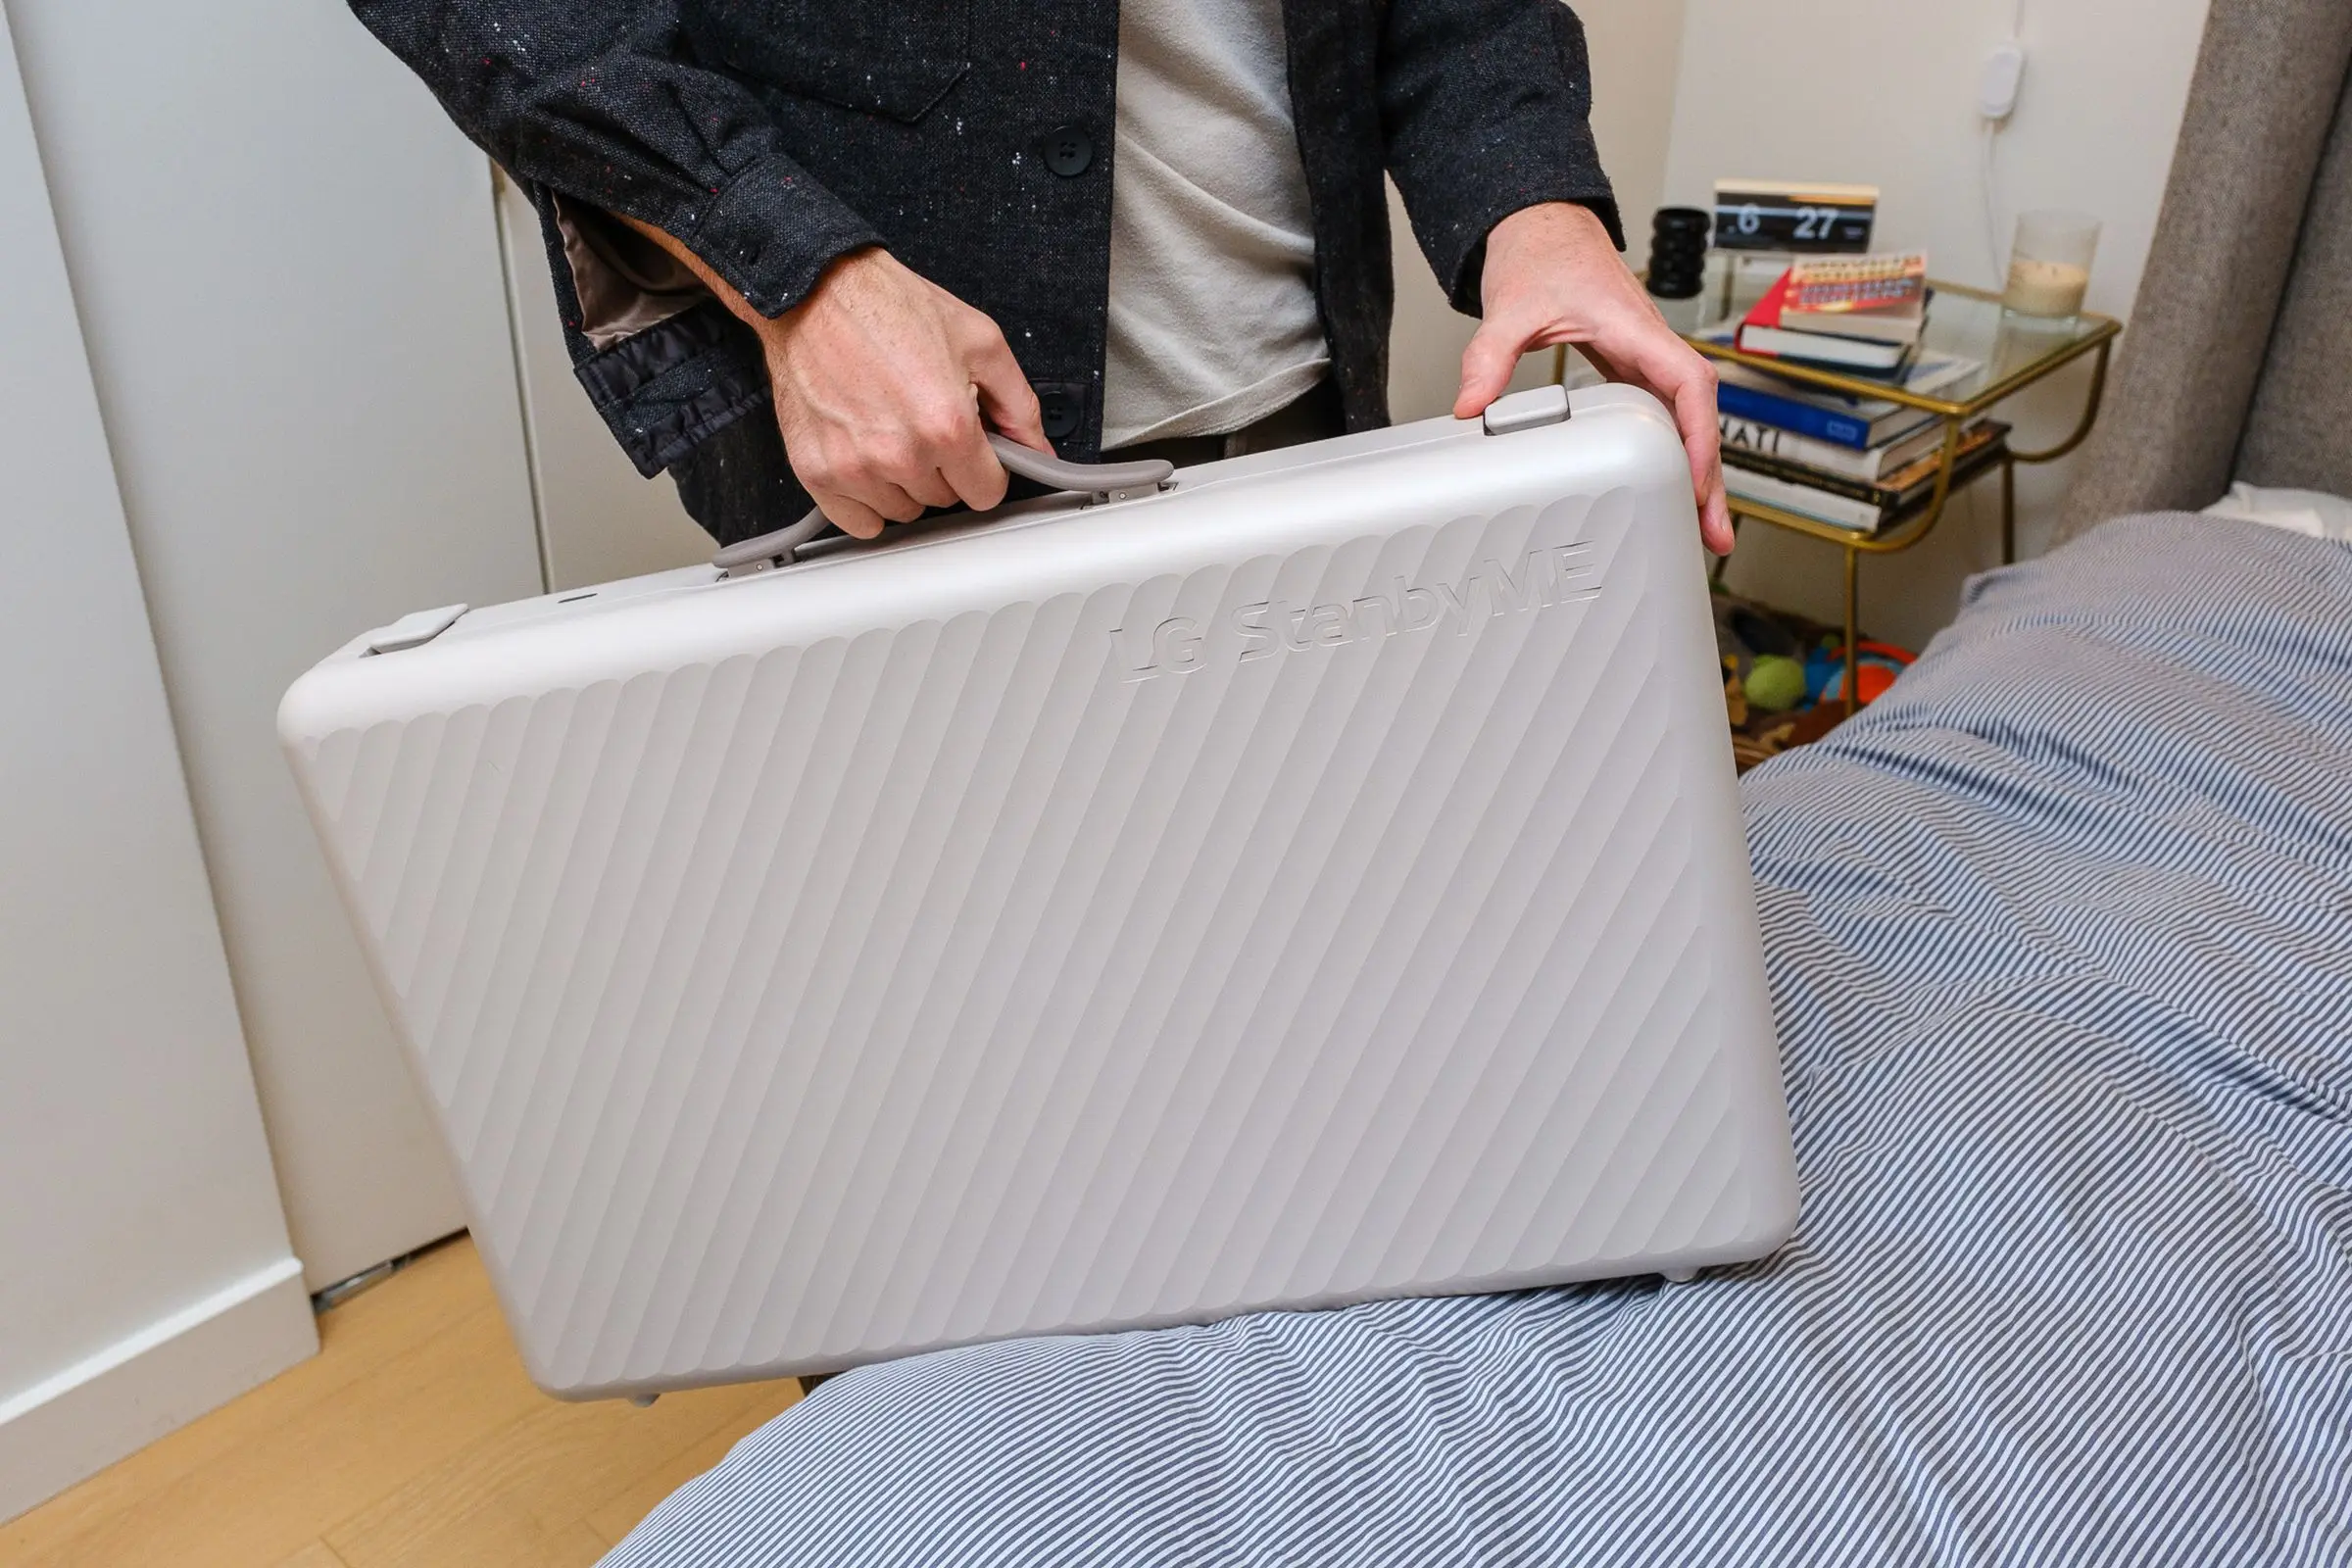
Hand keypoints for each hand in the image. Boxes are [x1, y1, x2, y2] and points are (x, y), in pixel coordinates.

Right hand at [618, 222, 1047, 537]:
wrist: (816, 292)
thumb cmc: (889, 308)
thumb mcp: (979, 341)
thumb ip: (1019, 405)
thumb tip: (1038, 449)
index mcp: (946, 424)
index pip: (986, 493)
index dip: (986, 469)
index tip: (973, 451)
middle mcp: (900, 454)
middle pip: (944, 500)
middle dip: (943, 467)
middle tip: (923, 421)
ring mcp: (854, 468)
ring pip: (903, 510)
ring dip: (903, 482)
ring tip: (891, 430)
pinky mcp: (816, 472)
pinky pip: (858, 521)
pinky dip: (866, 500)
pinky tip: (867, 459)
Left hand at [1456, 203, 1732, 554]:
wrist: (1541, 227)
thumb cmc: (1540, 255)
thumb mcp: (1510, 306)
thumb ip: (1489, 356)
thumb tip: (1470, 407)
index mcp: (1637, 329)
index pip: (1689, 383)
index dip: (1697, 435)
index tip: (1694, 480)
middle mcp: (1651, 347)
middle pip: (1698, 416)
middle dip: (1710, 475)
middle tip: (1715, 533)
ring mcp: (1644, 360)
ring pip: (1686, 420)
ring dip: (1697, 472)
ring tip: (1703, 529)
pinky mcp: (1630, 369)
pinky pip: (1663, 416)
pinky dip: (1674, 454)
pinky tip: (1669, 488)